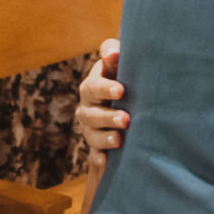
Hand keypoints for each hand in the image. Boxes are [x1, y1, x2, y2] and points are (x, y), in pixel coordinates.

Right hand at [75, 38, 127, 167]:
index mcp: (93, 85)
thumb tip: (113, 52)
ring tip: (120, 140)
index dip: (105, 88)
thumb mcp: (119, 63)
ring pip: (92, 134)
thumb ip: (114, 54)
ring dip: (105, 138)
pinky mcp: (95, 145)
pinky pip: (93, 154)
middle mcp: (88, 106)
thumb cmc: (124, 75)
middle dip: (108, 116)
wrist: (123, 101)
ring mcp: (90, 127)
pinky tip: (106, 161)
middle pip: (91, 113)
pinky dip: (99, 157)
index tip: (121, 90)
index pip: (94, 86)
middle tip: (126, 119)